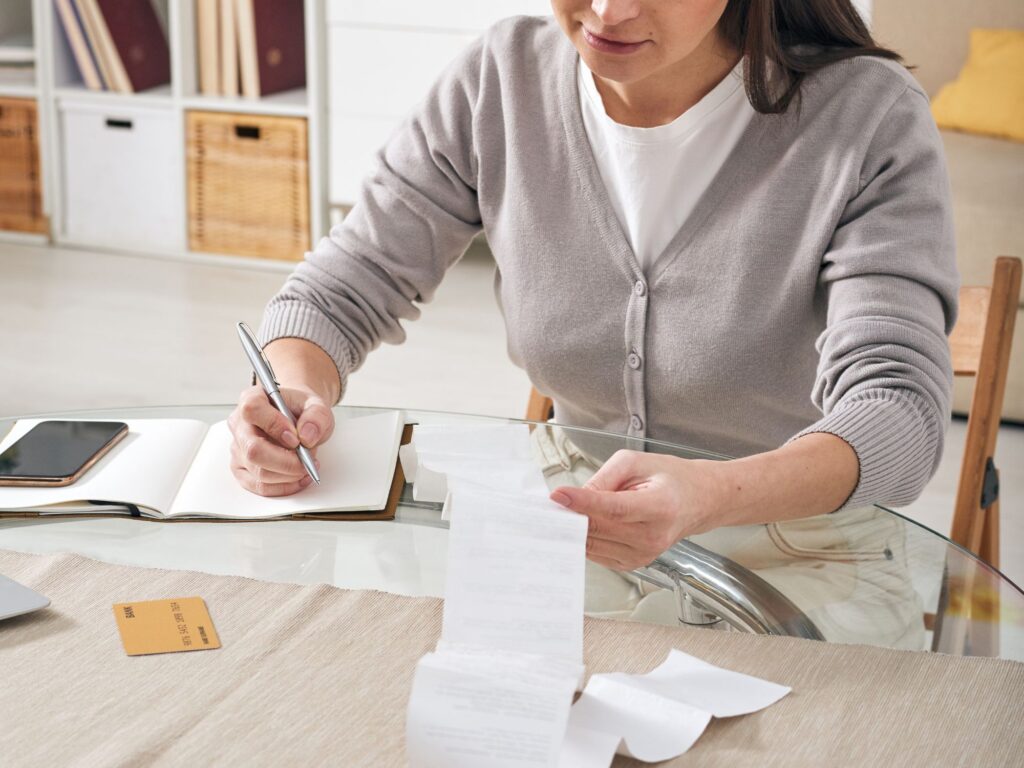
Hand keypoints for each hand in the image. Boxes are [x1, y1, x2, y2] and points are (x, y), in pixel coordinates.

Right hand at [228, 385, 334, 495]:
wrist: (298, 418)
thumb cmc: (302, 410)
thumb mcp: (317, 405)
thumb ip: (316, 416)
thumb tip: (306, 437)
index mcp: (252, 398)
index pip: (253, 410)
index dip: (274, 425)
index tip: (296, 438)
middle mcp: (240, 424)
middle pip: (253, 450)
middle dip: (285, 462)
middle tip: (307, 461)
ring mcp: (238, 448)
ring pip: (257, 472)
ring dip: (288, 475)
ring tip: (307, 466)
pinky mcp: (242, 468)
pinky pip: (259, 486)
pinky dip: (283, 487)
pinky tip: (299, 479)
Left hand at [549, 451, 716, 570]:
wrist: (697, 501)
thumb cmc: (670, 478)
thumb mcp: (636, 462)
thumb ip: (604, 477)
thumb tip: (575, 497)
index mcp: (659, 507)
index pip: (614, 509)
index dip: (583, 503)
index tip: (558, 496)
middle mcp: (653, 536)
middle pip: (599, 529)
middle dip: (571, 515)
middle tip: (552, 502)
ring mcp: (644, 554)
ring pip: (594, 544)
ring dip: (576, 528)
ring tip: (569, 510)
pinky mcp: (633, 563)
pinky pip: (598, 553)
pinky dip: (587, 538)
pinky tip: (586, 523)